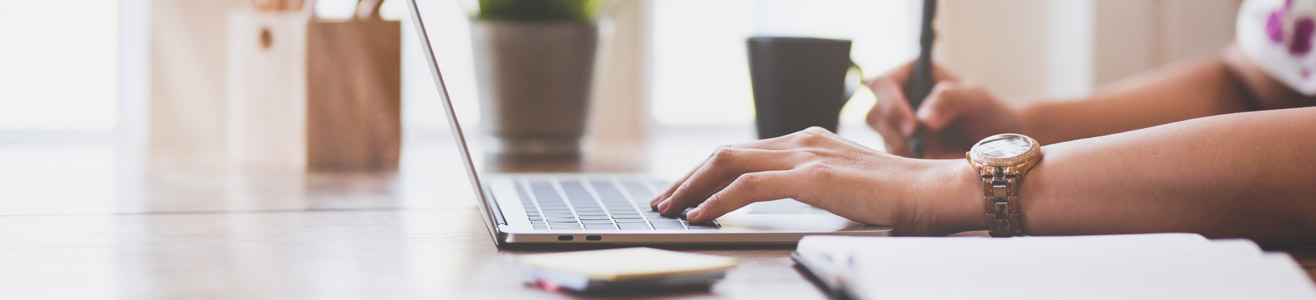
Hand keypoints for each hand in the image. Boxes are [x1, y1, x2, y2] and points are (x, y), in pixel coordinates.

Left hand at [648, 127, 979, 235]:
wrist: (939, 191)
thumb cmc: (901, 198)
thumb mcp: (846, 189)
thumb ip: (814, 188)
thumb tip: (782, 204)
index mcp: (809, 143)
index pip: (744, 153)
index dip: (707, 172)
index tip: (684, 192)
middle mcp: (802, 141)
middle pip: (727, 153)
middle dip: (687, 177)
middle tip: (663, 201)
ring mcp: (806, 156)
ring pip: (729, 164)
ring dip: (692, 187)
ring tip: (670, 208)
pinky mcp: (813, 177)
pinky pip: (750, 187)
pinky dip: (718, 200)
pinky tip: (700, 214)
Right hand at [866, 61, 1021, 157]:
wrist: (994, 145)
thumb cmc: (986, 112)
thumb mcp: (975, 99)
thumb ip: (950, 100)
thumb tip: (923, 119)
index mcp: (909, 75)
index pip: (883, 85)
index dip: (892, 106)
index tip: (913, 128)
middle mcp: (896, 98)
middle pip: (875, 114)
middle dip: (896, 134)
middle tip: (922, 150)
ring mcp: (895, 126)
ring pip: (881, 139)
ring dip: (903, 151)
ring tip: (934, 157)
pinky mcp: (898, 148)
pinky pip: (891, 159)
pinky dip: (907, 166)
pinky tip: (931, 164)